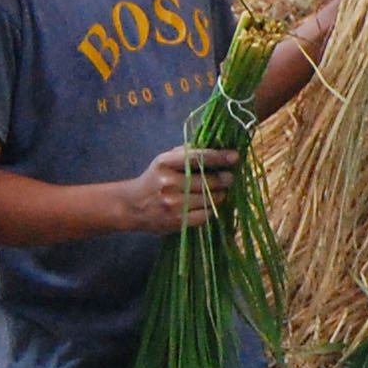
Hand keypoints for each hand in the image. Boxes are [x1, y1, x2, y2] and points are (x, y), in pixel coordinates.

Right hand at [116, 146, 238, 232]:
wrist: (132, 206)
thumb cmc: (155, 179)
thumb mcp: (165, 160)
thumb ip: (187, 152)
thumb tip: (217, 146)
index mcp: (165, 163)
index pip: (197, 158)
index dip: (218, 157)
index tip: (235, 156)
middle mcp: (168, 183)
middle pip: (208, 180)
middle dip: (223, 179)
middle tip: (230, 177)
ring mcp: (173, 204)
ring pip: (210, 199)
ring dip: (219, 195)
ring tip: (219, 191)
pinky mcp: (177, 221)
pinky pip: (206, 215)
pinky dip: (211, 209)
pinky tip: (208, 205)